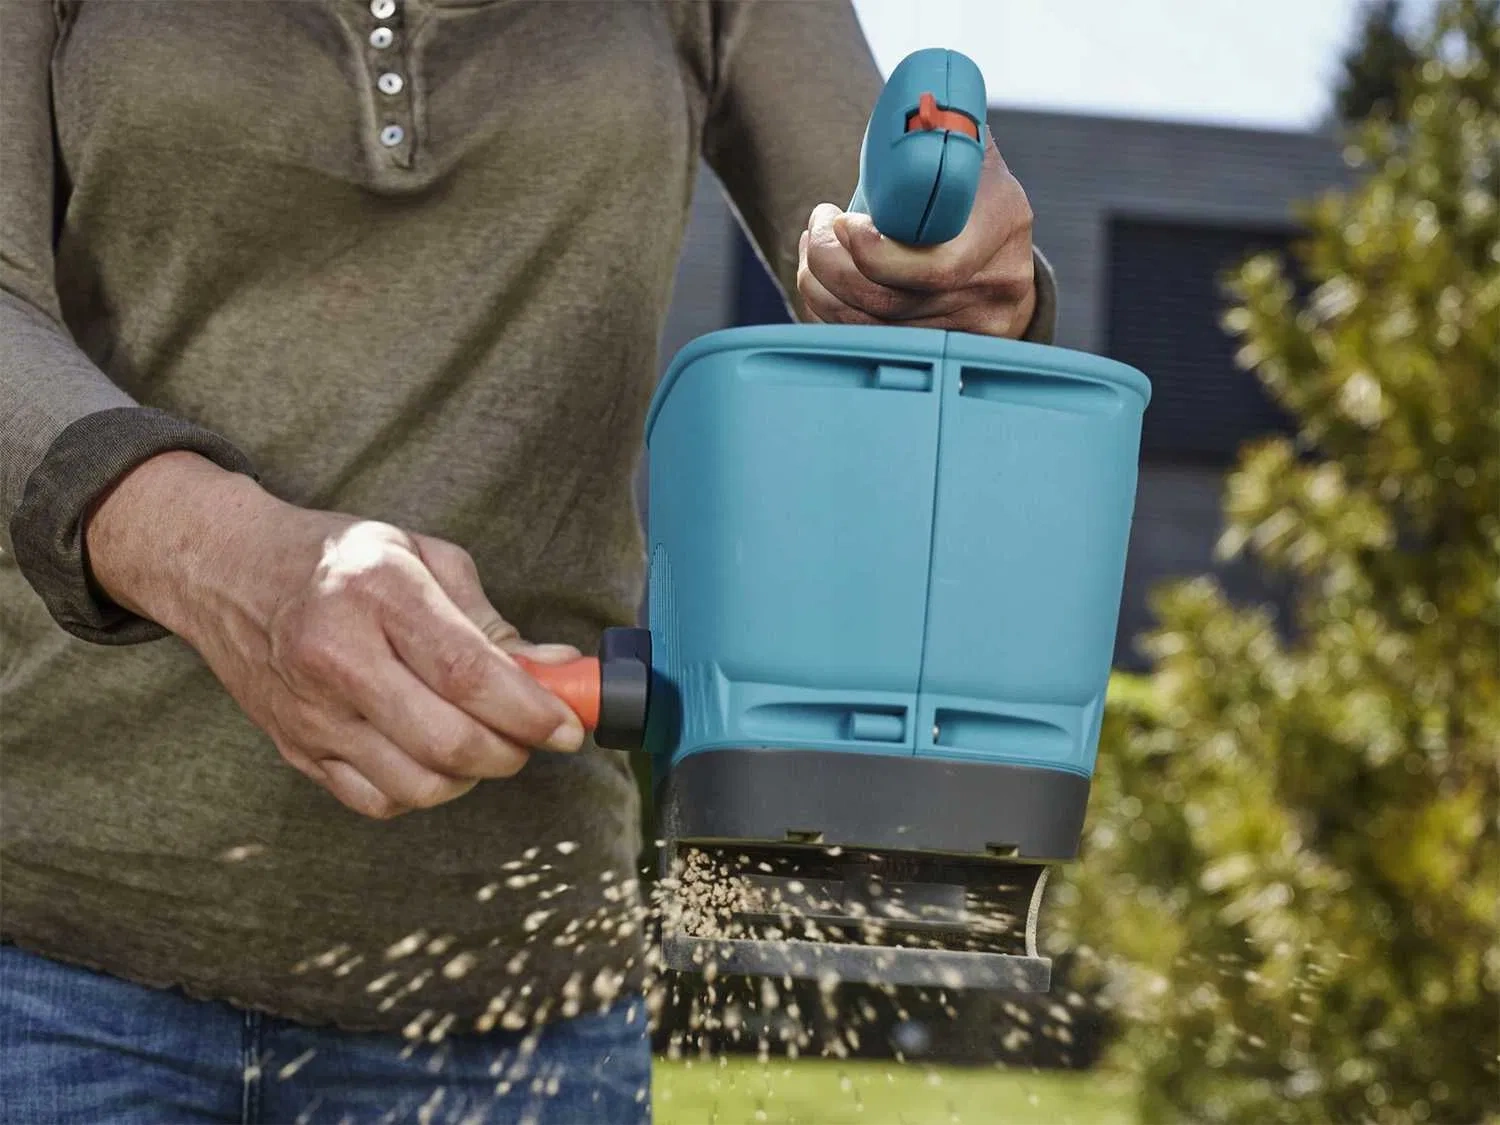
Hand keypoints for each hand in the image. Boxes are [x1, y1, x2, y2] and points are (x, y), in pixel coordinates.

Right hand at [85, 452, 585, 819]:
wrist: (225, 572)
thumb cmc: (337, 558)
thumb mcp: (420, 555)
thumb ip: (490, 618)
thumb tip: (557, 668)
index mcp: (376, 592)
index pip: (467, 673)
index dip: (531, 710)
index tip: (569, 726)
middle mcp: (336, 657)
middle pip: (447, 741)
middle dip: (512, 750)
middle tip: (533, 734)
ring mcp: (310, 713)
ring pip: (417, 785)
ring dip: (470, 776)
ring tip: (481, 740)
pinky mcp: (294, 750)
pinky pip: (377, 801)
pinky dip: (421, 791)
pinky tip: (429, 753)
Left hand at [797, 130, 1036, 337]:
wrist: (1002, 255)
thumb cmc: (970, 193)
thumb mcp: (969, 152)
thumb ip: (941, 130)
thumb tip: (912, 102)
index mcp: (1004, 226)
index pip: (936, 267)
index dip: (876, 255)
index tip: (842, 222)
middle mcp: (994, 285)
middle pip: (891, 300)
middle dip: (831, 264)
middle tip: (817, 227)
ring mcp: (970, 328)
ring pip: (873, 327)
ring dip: (821, 287)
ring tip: (812, 246)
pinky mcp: (942, 354)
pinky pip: (871, 343)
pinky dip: (831, 313)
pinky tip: (820, 281)